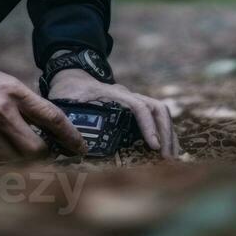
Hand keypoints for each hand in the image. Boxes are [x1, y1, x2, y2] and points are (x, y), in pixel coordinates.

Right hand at [0, 47, 86, 160]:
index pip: (52, 118)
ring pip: (16, 163)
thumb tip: (44, 127)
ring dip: (21, 165)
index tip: (81, 149)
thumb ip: (21, 102)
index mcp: (13, 91)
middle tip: (44, 158)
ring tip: (18, 159)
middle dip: (44, 158)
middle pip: (38, 150)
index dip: (71, 137)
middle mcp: (2, 112)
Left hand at [46, 70, 182, 157]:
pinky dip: (164, 133)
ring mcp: (133, 101)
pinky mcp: (134, 110)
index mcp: (114, 94)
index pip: (138, 107)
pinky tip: (167, 150)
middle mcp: (128, 96)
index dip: (147, 126)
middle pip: (157, 109)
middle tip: (168, 159)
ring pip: (160, 113)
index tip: (153, 146)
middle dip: (166, 133)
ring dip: (168, 134)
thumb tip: (72, 144)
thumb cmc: (68, 91)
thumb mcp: (64, 102)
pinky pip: (156, 118)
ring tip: (171, 158)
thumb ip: (67, 119)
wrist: (72, 76)